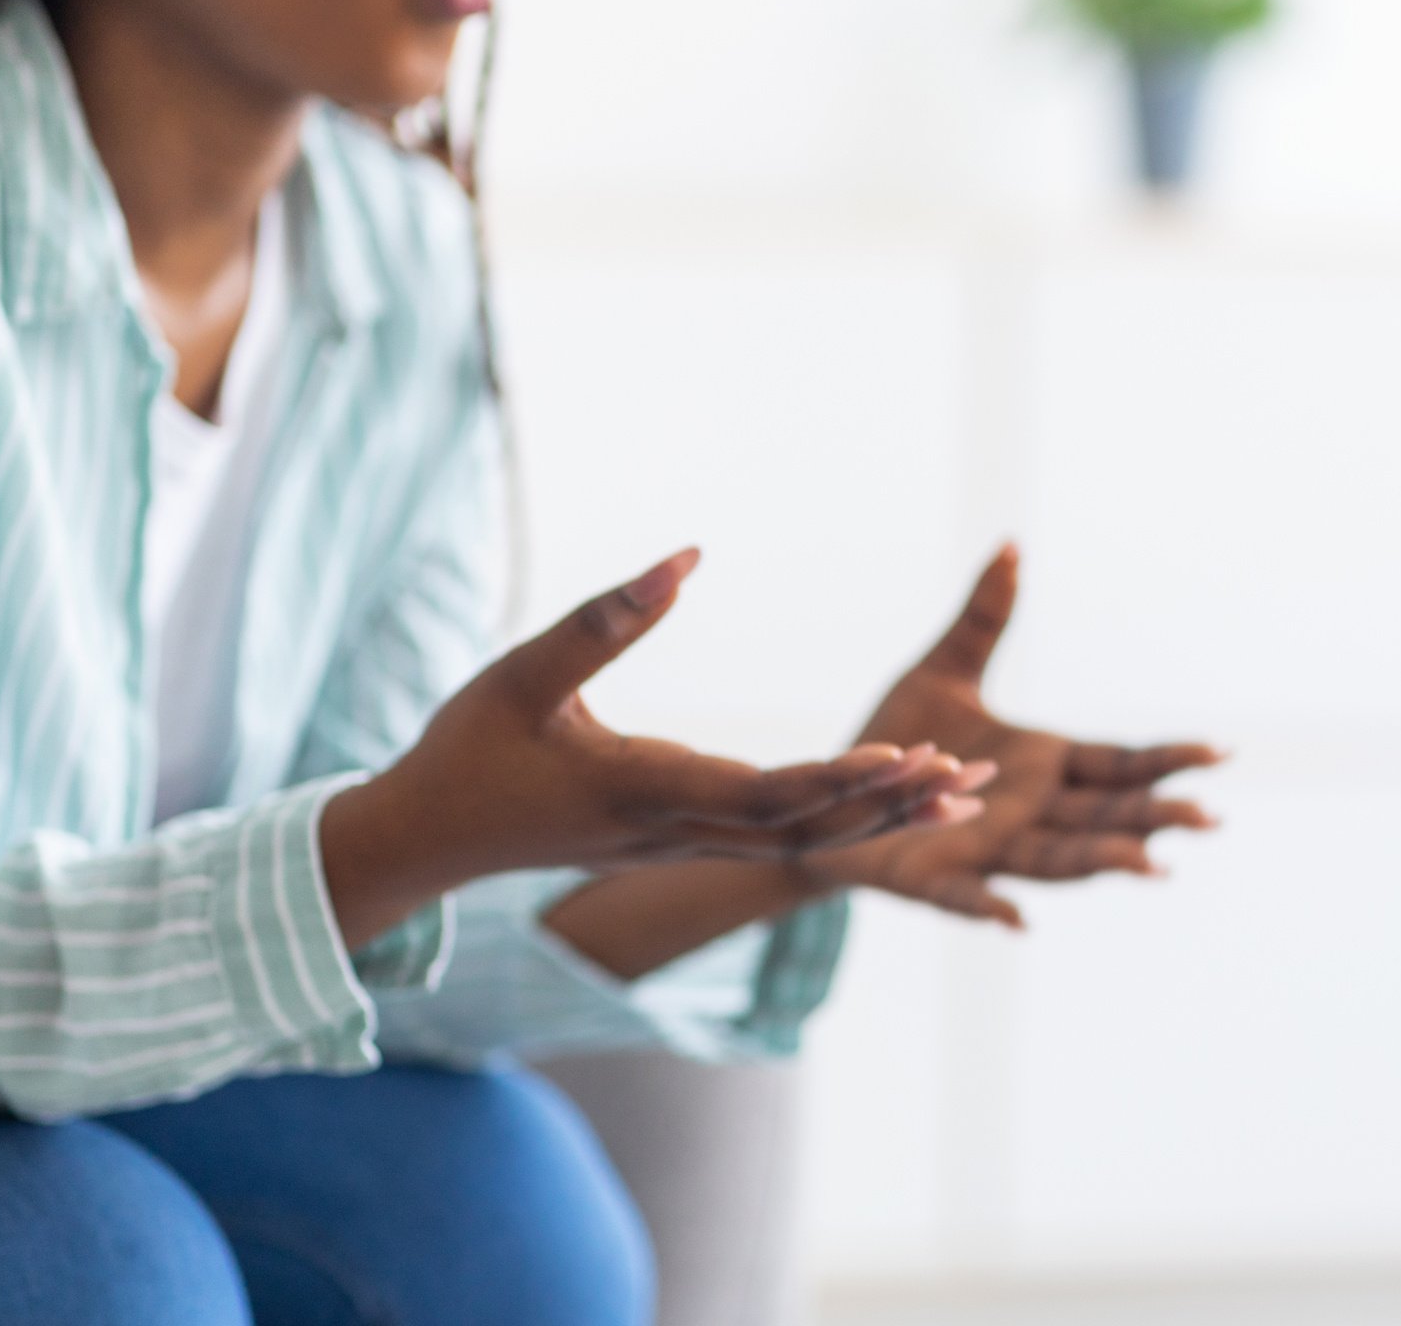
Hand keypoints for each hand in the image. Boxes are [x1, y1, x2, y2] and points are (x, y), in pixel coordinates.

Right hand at [321, 549, 991, 944]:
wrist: (426, 839)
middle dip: (891, 804)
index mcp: (644, 789)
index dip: (838, 779)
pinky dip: (843, 825)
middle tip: (973, 777)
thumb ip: (605, 617)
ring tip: (964, 798)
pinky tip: (891, 804)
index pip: (763, 792)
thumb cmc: (469, 748)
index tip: (908, 756)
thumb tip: (686, 555)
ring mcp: (680, 845)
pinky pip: (778, 842)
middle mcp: (676, 829)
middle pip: (804, 827)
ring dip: (882, 820)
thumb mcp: (526, 672)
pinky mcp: (679, 843)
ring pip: (799, 842)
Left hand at [795, 546, 1222, 927]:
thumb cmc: (899, 740)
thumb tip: (1012, 543)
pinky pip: (966, 897)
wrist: (832, 797)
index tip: (1222, 753)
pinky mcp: (933, 878)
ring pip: (1054, 860)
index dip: (1167, 760)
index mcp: (1044, 765)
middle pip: (1104, 817)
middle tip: (1209, 819)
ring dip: (1100, 864)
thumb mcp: (942, 669)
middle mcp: (1030, 814)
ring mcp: (988, 850)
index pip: (1118, 764)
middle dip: (1154, 818)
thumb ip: (984, 618)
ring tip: (1150, 866)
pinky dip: (991, 910)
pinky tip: (1017, 922)